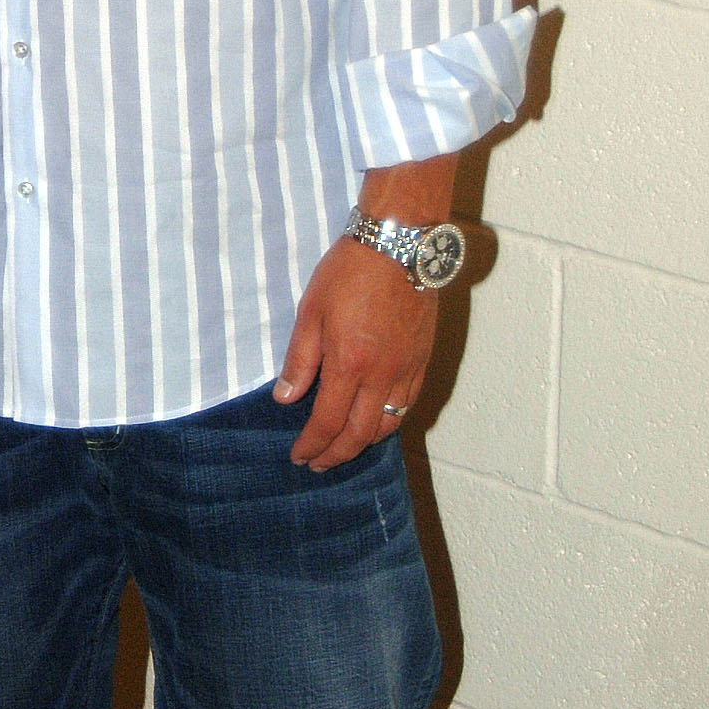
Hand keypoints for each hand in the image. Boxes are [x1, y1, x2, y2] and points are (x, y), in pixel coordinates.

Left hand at [273, 239, 437, 469]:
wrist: (399, 244)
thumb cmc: (350, 271)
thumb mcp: (310, 311)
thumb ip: (300, 360)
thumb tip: (285, 398)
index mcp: (350, 364)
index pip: (328, 422)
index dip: (312, 445)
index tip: (299, 456)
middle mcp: (382, 374)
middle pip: (361, 434)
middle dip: (336, 455)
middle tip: (318, 464)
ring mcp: (407, 368)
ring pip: (388, 424)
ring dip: (364, 443)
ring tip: (344, 447)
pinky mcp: (422, 358)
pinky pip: (407, 403)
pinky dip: (390, 421)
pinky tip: (376, 421)